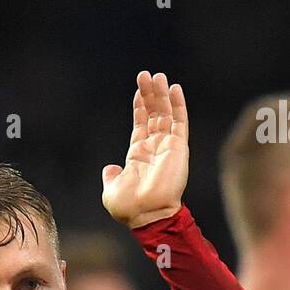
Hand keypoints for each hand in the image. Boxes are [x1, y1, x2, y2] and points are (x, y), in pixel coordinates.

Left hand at [101, 71, 188, 228]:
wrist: (146, 214)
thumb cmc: (129, 207)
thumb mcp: (111, 191)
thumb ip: (111, 177)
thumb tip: (109, 169)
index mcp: (139, 156)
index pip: (141, 125)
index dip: (140, 108)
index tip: (139, 91)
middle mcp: (155, 149)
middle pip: (153, 115)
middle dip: (149, 95)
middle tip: (145, 75)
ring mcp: (167, 147)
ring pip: (165, 114)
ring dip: (161, 95)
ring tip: (157, 76)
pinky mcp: (178, 147)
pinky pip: (180, 121)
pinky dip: (178, 105)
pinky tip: (174, 88)